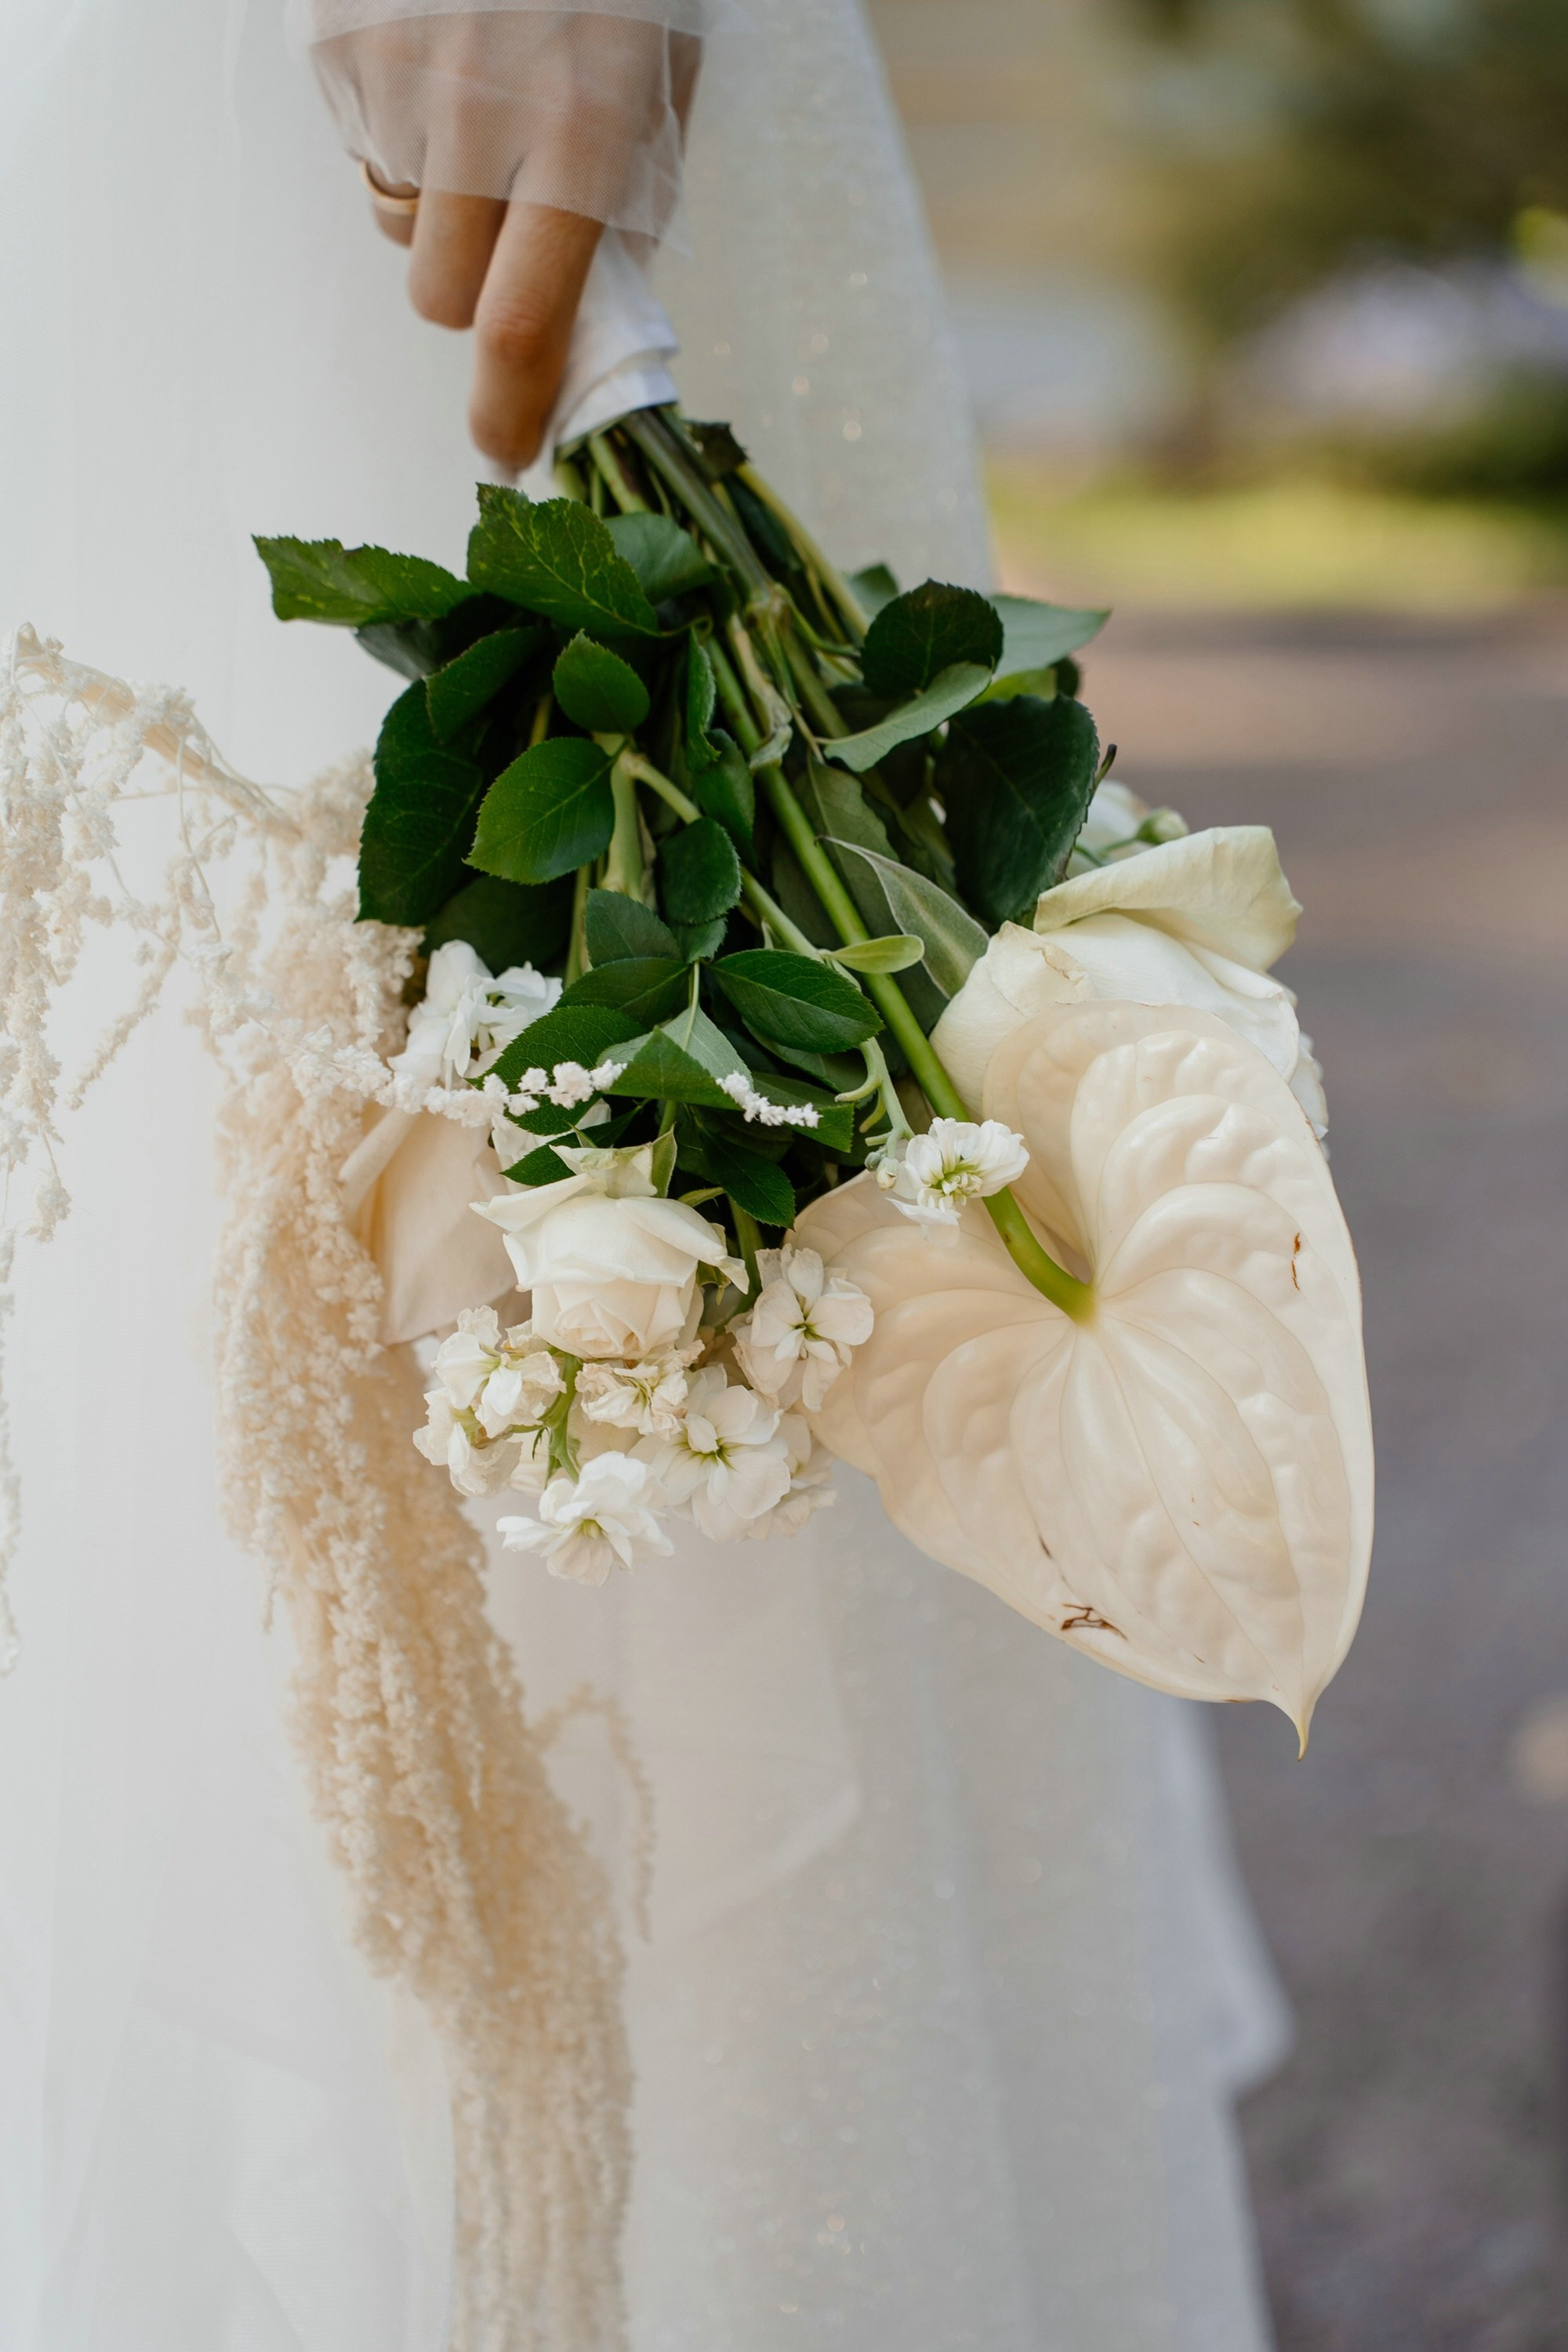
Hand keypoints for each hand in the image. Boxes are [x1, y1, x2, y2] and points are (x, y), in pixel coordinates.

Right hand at [310, 11, 697, 469]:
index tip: (502, 454)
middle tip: (505, 227)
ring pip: (392, 217)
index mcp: (582, 134)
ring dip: (432, 203)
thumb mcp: (662, 83)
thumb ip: (628, 204)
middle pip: (436, 292)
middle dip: (466, 288)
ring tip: (477, 113)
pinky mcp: (343, 40)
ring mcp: (399, 70)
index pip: (522, 323)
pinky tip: (440, 60)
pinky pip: (360, 141)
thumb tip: (596, 317)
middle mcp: (482, 110)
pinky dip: (396, 129)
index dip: (506, 411)